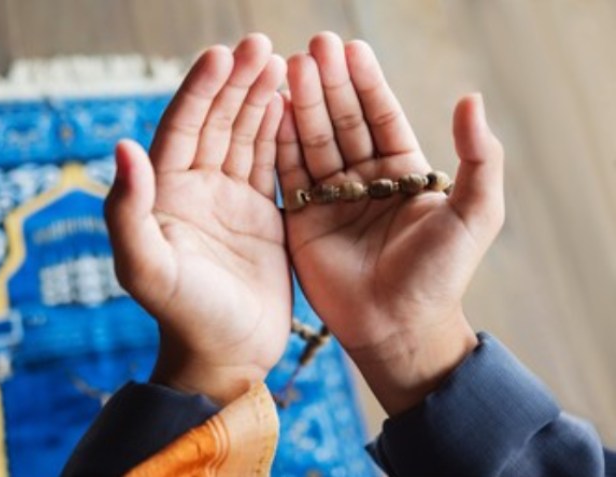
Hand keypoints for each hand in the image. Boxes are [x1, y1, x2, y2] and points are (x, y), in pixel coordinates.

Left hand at [104, 34, 290, 404]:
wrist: (227, 353)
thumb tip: (123, 147)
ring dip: (261, 100)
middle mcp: (197, 189)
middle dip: (237, 82)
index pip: (182, 128)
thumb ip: (127, 212)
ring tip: (282, 64)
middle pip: (217, 122)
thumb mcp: (148, 270)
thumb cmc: (185, 317)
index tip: (224, 54)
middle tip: (263, 46)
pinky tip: (291, 106)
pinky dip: (280, 134)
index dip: (201, 90)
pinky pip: (271, 164)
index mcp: (166, 194)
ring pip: (246, 137)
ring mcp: (231, 199)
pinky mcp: (263, 214)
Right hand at [277, 33, 504, 414]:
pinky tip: (272, 112)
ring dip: (302, 106)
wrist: (398, 327)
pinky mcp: (303, 220)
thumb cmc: (439, 275)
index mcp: (403, 171)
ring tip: (291, 69)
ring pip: (313, 142)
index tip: (350, 49)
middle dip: (329, 84)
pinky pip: (290, 176)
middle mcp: (364, 179)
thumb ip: (479, 158)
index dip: (366, 83)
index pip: (381, 115)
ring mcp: (331, 198)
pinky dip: (280, 144)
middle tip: (313, 48)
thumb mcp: (474, 214)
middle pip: (343, 121)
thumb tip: (471, 98)